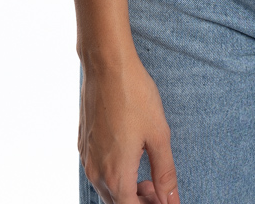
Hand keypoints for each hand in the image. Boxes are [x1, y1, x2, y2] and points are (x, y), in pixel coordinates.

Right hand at [78, 51, 178, 203]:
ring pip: (107, 189)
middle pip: (117, 203)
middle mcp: (96, 171)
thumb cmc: (134, 95)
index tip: (164, 199)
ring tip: (148, 177)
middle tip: (160, 190)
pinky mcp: (83, 144)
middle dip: (140, 202)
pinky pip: (98, 171)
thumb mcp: (158, 135)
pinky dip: (115, 175)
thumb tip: (171, 200)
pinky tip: (131, 158)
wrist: (106, 65)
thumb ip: (165, 174)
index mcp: (116, 175)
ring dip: (127, 190)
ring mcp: (87, 158)